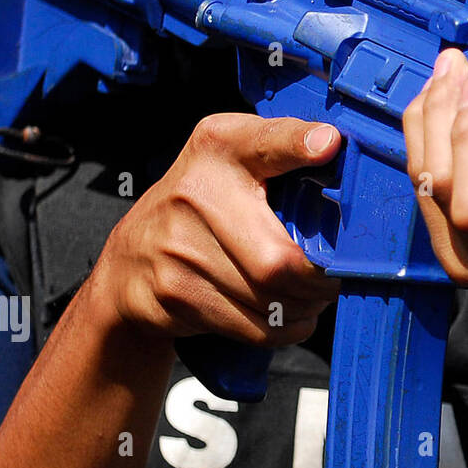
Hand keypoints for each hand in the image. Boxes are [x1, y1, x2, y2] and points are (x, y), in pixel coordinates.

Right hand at [89, 114, 342, 343]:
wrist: (130, 262)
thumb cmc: (205, 203)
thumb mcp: (238, 159)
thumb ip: (284, 148)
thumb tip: (336, 144)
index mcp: (221, 147)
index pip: (265, 140)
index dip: (297, 143)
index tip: (329, 144)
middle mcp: (194, 192)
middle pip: (278, 261)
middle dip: (320, 281)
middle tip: (337, 279)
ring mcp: (177, 249)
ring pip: (269, 301)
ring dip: (306, 306)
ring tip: (314, 295)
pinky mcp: (172, 296)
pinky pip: (251, 326)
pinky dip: (285, 327)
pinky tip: (291, 313)